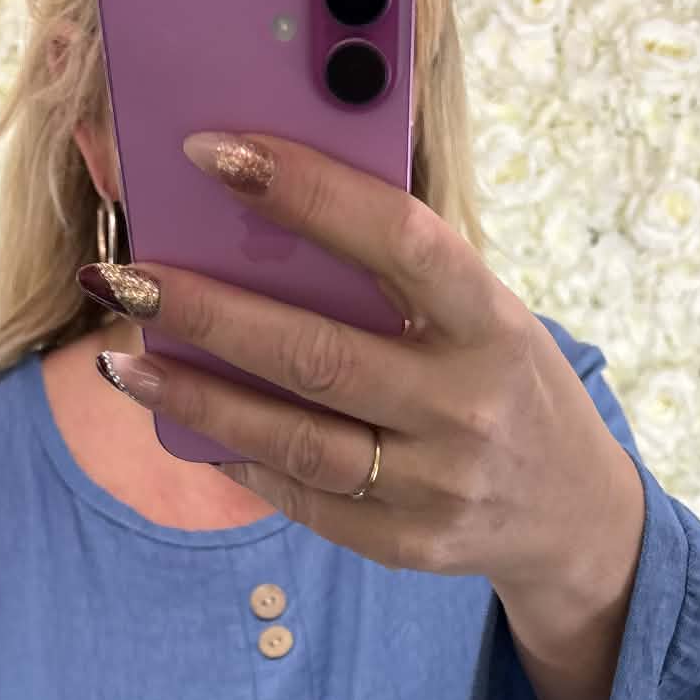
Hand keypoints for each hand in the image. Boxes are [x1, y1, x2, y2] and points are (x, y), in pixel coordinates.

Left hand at [77, 129, 642, 602]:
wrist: (573, 513)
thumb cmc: (507, 382)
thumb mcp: (486, 315)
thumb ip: (401, 278)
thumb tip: (264, 218)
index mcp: (490, 322)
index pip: (397, 240)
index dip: (305, 192)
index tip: (214, 154)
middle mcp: (466, 405)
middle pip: (314, 354)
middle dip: (205, 313)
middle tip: (126, 280)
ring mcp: (438, 484)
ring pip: (293, 439)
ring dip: (196, 400)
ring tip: (126, 364)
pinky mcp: (410, 544)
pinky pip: (305, 498)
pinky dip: (241, 460)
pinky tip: (190, 428)